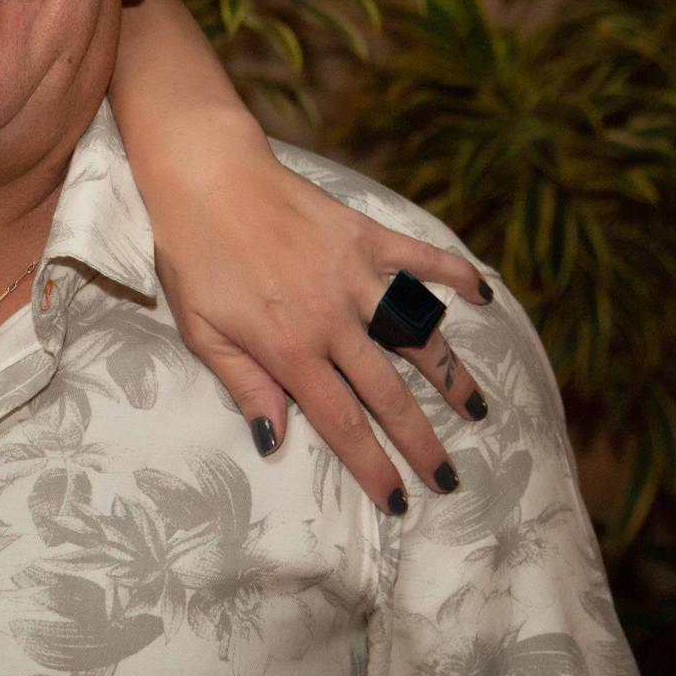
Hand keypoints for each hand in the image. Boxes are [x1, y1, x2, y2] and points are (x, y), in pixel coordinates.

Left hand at [148, 113, 494, 513]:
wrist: (205, 175)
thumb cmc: (192, 254)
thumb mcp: (202, 332)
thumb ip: (245, 386)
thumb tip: (274, 440)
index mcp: (289, 349)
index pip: (342, 423)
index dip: (374, 467)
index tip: (400, 500)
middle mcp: (331, 319)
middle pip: (388, 393)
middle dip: (421, 441)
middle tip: (450, 476)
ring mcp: (355, 275)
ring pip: (417, 335)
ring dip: (450, 375)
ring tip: (475, 408)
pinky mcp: (365, 236)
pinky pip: (421, 259)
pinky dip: (456, 275)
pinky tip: (484, 295)